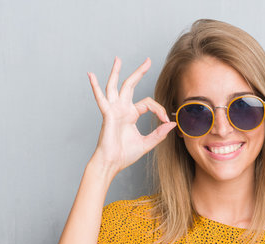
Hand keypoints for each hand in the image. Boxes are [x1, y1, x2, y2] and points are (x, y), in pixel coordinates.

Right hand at [87, 56, 176, 175]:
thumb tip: (172, 123)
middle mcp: (122, 109)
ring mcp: (113, 110)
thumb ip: (159, 133)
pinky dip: (95, 87)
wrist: (112, 163)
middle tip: (148, 60)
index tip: (166, 119)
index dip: (159, 109)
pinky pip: (101, 98)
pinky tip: (91, 75)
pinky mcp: (107, 114)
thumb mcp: (147, 143)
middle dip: (139, 72)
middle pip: (130, 85)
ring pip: (115, 86)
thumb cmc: (125, 155)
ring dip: (116, 72)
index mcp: (131, 115)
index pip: (148, 103)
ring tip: (118, 59)